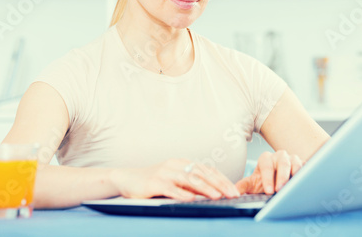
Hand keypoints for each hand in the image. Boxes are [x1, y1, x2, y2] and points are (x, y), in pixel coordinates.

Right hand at [110, 159, 240, 200]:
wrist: (126, 179)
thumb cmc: (153, 182)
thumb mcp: (174, 181)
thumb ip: (190, 184)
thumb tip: (213, 192)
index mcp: (182, 163)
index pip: (207, 170)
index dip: (222, 179)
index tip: (234, 189)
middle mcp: (175, 165)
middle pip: (201, 173)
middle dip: (219, 184)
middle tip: (232, 194)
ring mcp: (165, 173)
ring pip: (189, 179)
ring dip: (205, 188)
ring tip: (218, 196)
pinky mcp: (154, 182)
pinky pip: (171, 188)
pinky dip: (182, 193)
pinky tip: (192, 199)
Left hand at [235, 151, 304, 194]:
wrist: (278, 180)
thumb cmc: (265, 181)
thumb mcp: (254, 184)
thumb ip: (244, 186)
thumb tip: (233, 192)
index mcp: (266, 158)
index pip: (266, 165)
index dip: (267, 177)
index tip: (268, 190)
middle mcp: (280, 156)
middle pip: (282, 162)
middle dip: (282, 176)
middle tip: (280, 189)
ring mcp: (293, 159)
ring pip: (296, 163)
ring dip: (295, 175)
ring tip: (294, 187)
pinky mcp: (305, 165)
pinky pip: (308, 167)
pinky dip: (307, 175)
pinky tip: (306, 183)